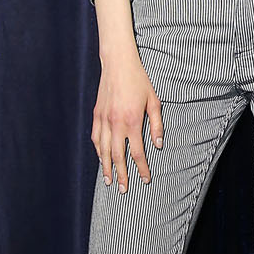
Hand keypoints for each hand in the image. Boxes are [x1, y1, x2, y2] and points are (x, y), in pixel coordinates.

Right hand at [91, 0, 161, 191]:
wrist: (118, 64)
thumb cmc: (139, 81)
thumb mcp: (154, 102)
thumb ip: (157, 125)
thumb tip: (158, 146)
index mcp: (132, 122)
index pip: (137, 153)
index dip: (142, 169)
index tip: (145, 179)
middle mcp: (116, 124)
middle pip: (118, 157)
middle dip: (121, 175)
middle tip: (123, 190)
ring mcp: (104, 120)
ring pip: (103, 150)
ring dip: (106, 167)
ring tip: (109, 181)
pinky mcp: (96, 114)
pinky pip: (96, 138)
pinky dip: (98, 151)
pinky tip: (101, 159)